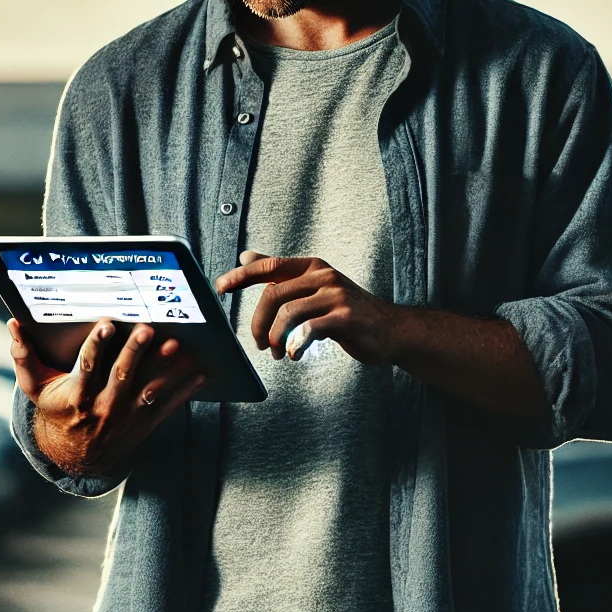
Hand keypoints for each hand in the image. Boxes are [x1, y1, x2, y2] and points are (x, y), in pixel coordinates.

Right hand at [9, 318, 202, 476]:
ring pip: (149, 390)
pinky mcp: (145, 423)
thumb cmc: (56, 410)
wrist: (76, 454)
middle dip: (135, 351)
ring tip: (177, 346)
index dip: (96, 346)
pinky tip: (201, 371)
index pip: (87, 367)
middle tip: (147, 328)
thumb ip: (24, 357)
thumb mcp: (35, 387)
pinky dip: (185, 390)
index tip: (106, 325)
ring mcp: (127, 416)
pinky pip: (168, 406)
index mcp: (77, 396)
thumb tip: (13, 325)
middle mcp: (103, 407)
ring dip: (165, 369)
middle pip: (122, 376)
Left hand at [214, 251, 414, 362]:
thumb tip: (246, 256)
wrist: (391, 330)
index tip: (220, 288)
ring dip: (276, 339)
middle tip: (259, 343)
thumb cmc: (349, 312)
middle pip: (274, 295)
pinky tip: (294, 355)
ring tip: (278, 353)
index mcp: (312, 267)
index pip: (269, 267)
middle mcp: (323, 276)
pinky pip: (309, 330)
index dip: (241, 276)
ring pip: (288, 314)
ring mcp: (335, 296)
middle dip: (258, 323)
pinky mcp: (345, 318)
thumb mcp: (315, 287)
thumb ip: (282, 274)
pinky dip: (295, 345)